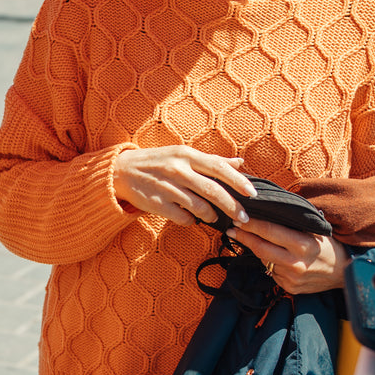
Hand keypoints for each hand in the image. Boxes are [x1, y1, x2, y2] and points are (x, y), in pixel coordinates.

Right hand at [112, 146, 255, 225]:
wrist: (122, 171)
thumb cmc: (158, 161)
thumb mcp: (183, 154)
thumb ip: (212, 160)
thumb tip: (240, 162)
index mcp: (187, 155)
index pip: (219, 168)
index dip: (238, 181)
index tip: (252, 194)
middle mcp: (178, 170)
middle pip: (213, 191)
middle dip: (232, 206)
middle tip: (243, 217)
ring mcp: (168, 188)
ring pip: (200, 208)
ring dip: (212, 216)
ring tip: (213, 217)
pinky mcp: (158, 204)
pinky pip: (183, 218)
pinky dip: (191, 220)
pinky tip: (190, 217)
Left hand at [227, 218, 349, 293]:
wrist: (345, 272)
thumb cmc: (330, 246)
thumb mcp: (316, 230)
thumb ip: (294, 223)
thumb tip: (269, 211)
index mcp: (303, 245)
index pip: (270, 231)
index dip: (251, 224)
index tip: (239, 218)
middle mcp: (296, 263)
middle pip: (261, 248)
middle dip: (244, 237)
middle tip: (232, 228)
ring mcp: (291, 278)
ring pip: (264, 261)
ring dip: (256, 249)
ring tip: (250, 239)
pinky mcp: (289, 288)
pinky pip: (272, 272)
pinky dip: (270, 263)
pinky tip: (274, 256)